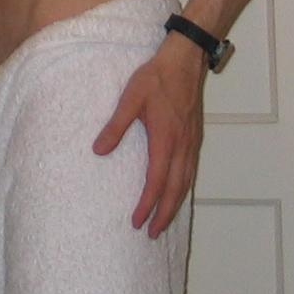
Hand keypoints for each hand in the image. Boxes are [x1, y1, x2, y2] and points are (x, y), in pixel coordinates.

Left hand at [91, 36, 207, 236]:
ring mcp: (191, 142)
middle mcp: (182, 146)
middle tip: (151, 233)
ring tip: (163, 221)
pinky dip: (183, 188)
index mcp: (166, 139)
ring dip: (175, 204)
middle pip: (175, 190)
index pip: (156, 182)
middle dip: (164, 214)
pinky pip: (190, 171)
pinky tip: (176, 192)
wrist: (185, 60)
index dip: (147, 205)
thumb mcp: (130, 99)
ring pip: (186, 182)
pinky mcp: (194, 137)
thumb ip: (115, 126)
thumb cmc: (156, 77)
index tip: (136, 221)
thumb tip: (99, 151)